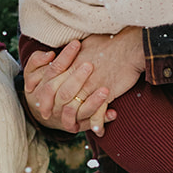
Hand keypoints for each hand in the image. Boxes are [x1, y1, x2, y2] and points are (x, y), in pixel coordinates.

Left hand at [25, 29, 143, 135]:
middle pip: (59, 98)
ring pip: (75, 108)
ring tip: (72, 128)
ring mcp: (91, 86)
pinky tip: (98, 131)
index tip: (42, 104)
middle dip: (54, 111)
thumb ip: (75, 52)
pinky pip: (98, 112)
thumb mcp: (87, 44)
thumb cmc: (110, 42)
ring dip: (72, 121)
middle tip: (50, 118)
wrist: (130, 46)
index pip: (50, 83)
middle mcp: (77, 76)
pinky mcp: (105, 92)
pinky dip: (98, 123)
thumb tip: (71, 51)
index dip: (44, 97)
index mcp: (70, 65)